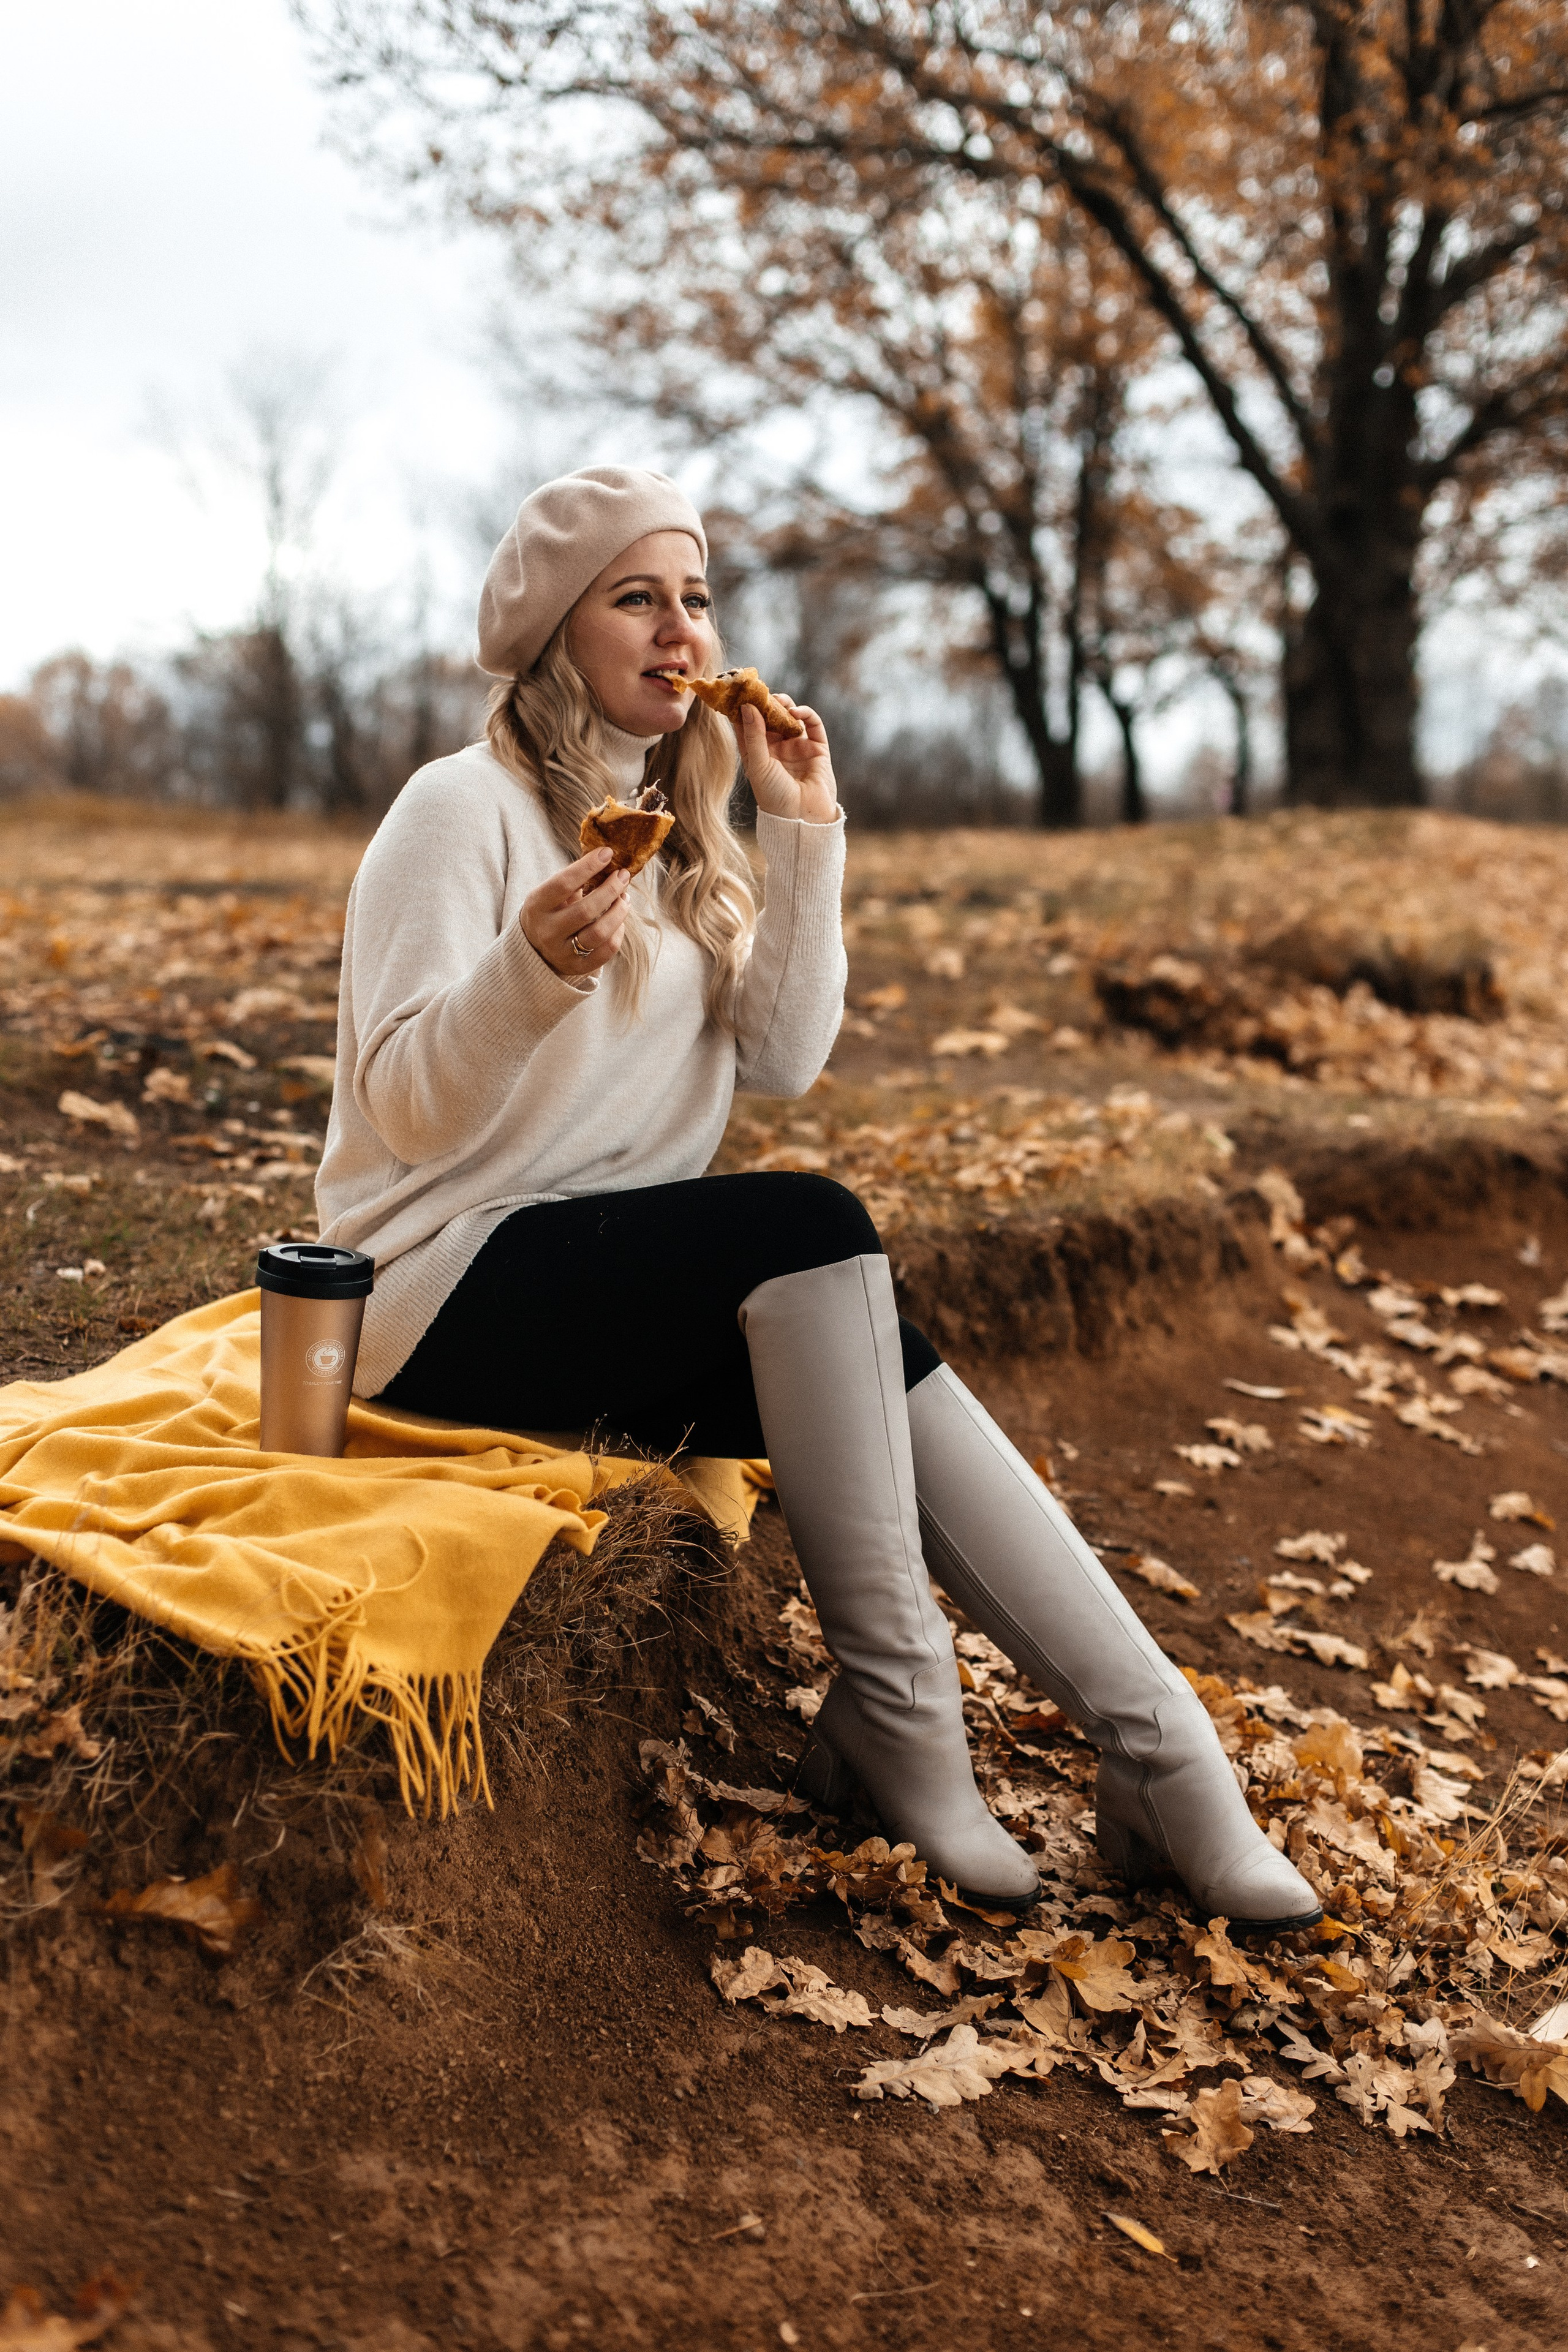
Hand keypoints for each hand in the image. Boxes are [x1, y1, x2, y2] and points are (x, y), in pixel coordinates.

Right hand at [521, 848, 631, 977]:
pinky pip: (606, 951)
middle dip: (610, 890)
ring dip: (619, 912)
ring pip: (599, 933)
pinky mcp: (578, 967)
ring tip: (625, 897)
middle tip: (623, 876)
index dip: (588, 867)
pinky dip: (618, 932)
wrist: (533, 949)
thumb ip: (574, 880)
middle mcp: (547, 931)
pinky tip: (620, 921)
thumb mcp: (550, 894)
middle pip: (586, 910)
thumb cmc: (549, 911)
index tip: (607, 853)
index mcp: (537, 906)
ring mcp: (562, 952)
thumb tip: (607, 858)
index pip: (564, 883)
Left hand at [734, 699, 837, 824]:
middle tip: (760, 690)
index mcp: (757, 753)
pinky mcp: (817, 747)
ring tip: (779, 701)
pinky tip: (796, 712)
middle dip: (765, 702)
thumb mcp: (758, 765)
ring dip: (785, 705)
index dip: (743, 707)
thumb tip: (747, 706)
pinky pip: (812, 724)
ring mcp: (797, 746)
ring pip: (790, 716)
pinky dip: (805, 713)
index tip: (738, 690)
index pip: (748, 724)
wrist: (804, 818)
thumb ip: (753, 735)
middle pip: (769, 716)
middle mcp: (777, 748)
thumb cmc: (775, 797)